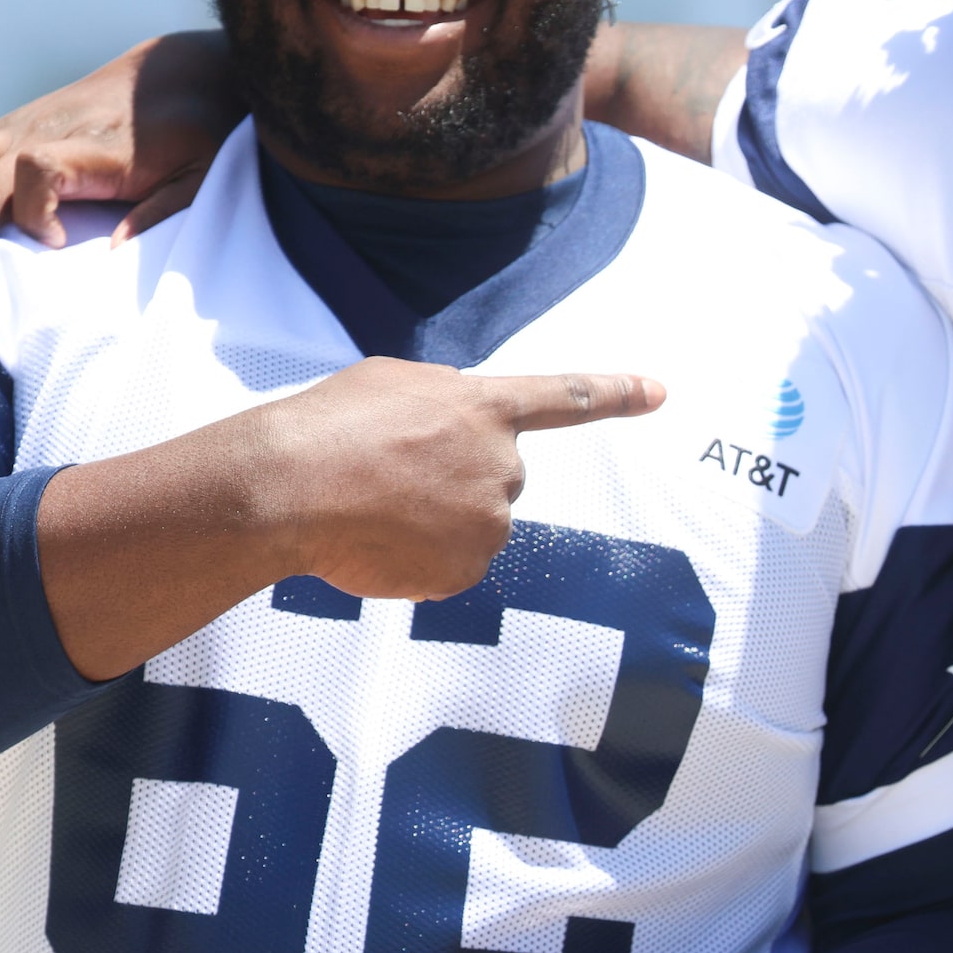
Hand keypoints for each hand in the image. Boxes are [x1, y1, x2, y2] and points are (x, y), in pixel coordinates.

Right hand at [0, 30, 239, 282]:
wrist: (182, 71)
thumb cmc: (202, 131)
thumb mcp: (206, 172)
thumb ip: (166, 208)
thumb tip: (112, 251)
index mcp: (95, 149)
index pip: (41, 169)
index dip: (36, 208)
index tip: (51, 243)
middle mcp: (45, 135)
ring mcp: (20, 129)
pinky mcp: (9, 130)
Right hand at [38, 365, 662, 680]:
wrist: (290, 487)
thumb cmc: (327, 427)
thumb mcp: (390, 383)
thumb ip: (442, 398)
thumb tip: (457, 419)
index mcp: (484, 406)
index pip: (565, 397)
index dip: (616, 393)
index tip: (661, 391)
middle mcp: (503, 462)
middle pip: (497, 479)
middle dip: (456, 481)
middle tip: (390, 478)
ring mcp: (490, 519)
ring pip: (472, 526)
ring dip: (432, 522)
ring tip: (373, 506)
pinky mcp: (468, 568)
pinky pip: (449, 568)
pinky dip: (417, 562)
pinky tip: (376, 541)